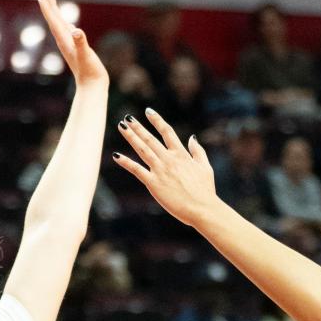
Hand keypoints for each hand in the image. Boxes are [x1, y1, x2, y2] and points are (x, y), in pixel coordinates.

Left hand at [38, 0, 106, 88]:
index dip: (49, 10)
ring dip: (57, 17)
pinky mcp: (78, 52)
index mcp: (66, 42)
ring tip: (54, 7)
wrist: (92, 87)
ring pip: (62, 29)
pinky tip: (69, 26)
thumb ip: (81, 43)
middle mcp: (66, 44)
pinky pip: (70, 36)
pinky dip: (68, 28)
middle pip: (56, 23)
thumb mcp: (86, 55)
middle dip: (51, 9)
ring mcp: (71, 48)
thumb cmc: (90, 72)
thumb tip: (76, 31)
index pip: (55, 23)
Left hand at [114, 109, 217, 226]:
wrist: (201, 208)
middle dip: (137, 127)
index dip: (157, 120)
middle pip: (150, 138)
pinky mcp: (153, 183)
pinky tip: (116, 155)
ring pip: (142, 149)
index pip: (167, 132)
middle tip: (127, 118)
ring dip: (131, 137)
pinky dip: (126, 162)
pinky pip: (136, 170)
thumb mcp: (205, 167)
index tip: (148, 111)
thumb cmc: (205, 190)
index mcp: (181, 154)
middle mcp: (169, 159)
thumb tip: (192, 137)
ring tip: (121, 127)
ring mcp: (160, 170)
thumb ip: (198, 151)